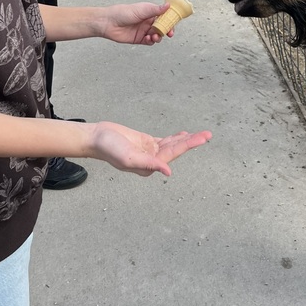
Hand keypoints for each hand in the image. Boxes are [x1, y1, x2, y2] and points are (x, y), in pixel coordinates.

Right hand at [90, 122, 211, 176]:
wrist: (97, 138)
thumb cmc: (110, 149)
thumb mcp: (129, 158)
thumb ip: (149, 164)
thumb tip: (168, 171)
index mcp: (148, 167)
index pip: (172, 154)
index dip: (187, 145)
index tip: (200, 139)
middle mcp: (151, 161)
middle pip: (176, 150)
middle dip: (192, 142)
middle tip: (208, 135)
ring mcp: (150, 152)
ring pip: (172, 145)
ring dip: (186, 139)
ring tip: (202, 135)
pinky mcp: (146, 143)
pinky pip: (165, 141)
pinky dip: (175, 137)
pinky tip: (184, 134)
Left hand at [96, 1, 172, 43]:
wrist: (108, 23)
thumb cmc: (123, 13)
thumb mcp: (141, 10)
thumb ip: (156, 10)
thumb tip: (168, 5)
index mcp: (149, 12)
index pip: (163, 16)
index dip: (169, 20)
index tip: (174, 23)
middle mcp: (147, 21)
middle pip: (162, 27)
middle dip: (166, 30)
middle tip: (169, 33)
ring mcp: (143, 30)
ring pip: (156, 35)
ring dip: (158, 36)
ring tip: (154, 36)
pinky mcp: (138, 39)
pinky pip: (149, 41)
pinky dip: (151, 41)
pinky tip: (148, 39)